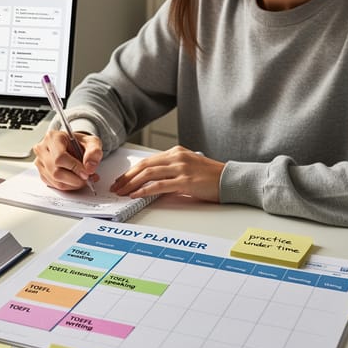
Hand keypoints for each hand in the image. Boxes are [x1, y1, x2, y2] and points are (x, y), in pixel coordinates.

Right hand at [33, 130, 102, 190]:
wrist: (72, 146)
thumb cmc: (79, 143)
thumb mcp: (92, 142)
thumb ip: (94, 152)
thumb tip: (90, 167)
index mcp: (53, 137)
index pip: (60, 157)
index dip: (74, 168)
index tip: (86, 173)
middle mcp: (43, 149)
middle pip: (56, 171)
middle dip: (74, 179)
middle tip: (86, 178)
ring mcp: (40, 162)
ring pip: (55, 180)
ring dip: (72, 184)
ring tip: (83, 179)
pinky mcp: (42, 172)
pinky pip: (54, 185)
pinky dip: (67, 186)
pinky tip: (75, 180)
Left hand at [110, 146, 224, 201]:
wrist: (231, 179)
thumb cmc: (211, 177)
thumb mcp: (189, 168)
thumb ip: (171, 172)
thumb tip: (153, 183)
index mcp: (176, 152)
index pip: (148, 161)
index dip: (131, 171)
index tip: (121, 180)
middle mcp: (177, 157)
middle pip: (144, 165)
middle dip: (127, 177)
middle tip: (116, 187)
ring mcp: (181, 168)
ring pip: (148, 173)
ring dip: (131, 183)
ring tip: (122, 192)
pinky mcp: (186, 181)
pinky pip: (159, 185)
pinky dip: (144, 190)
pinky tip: (136, 195)